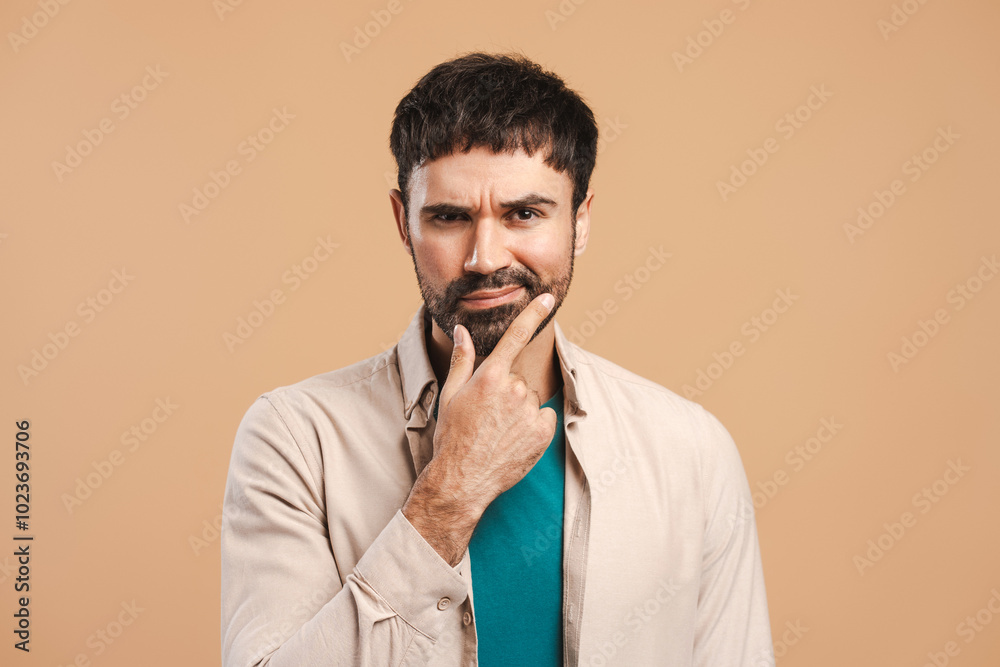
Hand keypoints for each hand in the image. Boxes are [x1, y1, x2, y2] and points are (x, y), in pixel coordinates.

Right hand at [402, 292, 557, 563]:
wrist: (463, 479)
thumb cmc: (452, 437)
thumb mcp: (451, 395)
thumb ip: (462, 359)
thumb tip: (461, 330)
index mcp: (490, 376)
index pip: (515, 336)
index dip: (532, 314)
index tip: (546, 298)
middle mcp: (514, 389)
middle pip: (517, 379)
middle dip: (506, 392)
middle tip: (487, 416)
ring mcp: (531, 411)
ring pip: (529, 400)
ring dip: (518, 411)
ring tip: (498, 432)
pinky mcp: (544, 431)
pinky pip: (543, 418)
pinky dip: (533, 426)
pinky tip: (514, 440)